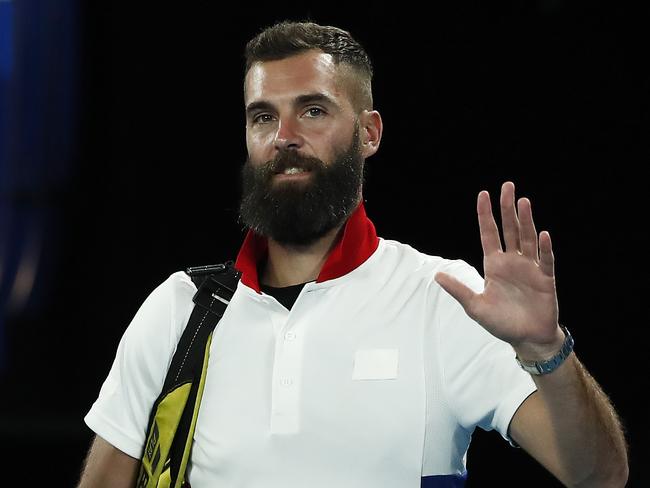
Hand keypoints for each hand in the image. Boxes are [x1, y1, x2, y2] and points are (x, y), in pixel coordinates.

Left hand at [435, 181, 563, 358]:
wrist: (527, 339)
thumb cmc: (501, 323)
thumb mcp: (475, 307)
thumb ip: (459, 290)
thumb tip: (436, 275)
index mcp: (494, 265)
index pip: (489, 234)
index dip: (486, 215)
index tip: (483, 194)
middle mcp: (512, 261)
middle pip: (510, 229)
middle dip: (508, 209)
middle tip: (507, 186)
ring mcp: (529, 268)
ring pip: (527, 239)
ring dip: (526, 221)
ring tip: (523, 202)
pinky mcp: (545, 279)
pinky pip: (545, 260)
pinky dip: (544, 248)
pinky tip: (543, 234)